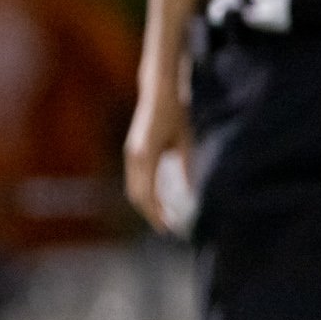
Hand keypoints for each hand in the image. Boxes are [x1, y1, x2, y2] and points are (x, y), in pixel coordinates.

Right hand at [123, 79, 188, 232]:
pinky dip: (144, 193)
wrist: (158, 92)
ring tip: (162, 216)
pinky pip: (135, 180)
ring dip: (146, 204)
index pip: (148, 193)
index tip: (167, 227)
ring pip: (133, 189)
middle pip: (137, 195)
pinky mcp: (132, 153)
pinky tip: (157, 198)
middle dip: (150, 213)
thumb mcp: (185, 140)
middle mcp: (134, 157)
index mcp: (146, 155)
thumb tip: (189, 193)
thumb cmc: (175, 112)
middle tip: (166, 227)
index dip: (156, 213)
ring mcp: (131, 155)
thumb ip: (185, 166)